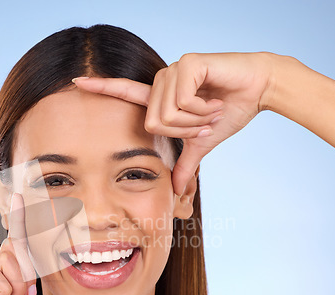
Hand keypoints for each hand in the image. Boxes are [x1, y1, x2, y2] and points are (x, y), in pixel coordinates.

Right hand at [0, 193, 106, 294]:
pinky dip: (5, 290)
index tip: (24, 194)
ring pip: (7, 258)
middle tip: (32, 288)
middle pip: (15, 243)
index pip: (24, 247)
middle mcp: (4, 279)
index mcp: (20, 284)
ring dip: (20, 279)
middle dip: (26, 249)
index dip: (26, 221)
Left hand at [73, 52, 274, 195]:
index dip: (101, 87)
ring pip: (165, 116)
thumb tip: (175, 190)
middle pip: (151, 124)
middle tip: (205, 121)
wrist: (258, 90)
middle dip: (183, 132)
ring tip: (211, 109)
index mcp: (161, 98)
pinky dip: (201, 110)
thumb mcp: (201, 143)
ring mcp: (171, 71)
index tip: (76, 81)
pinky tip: (214, 99)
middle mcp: (161, 81)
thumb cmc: (230, 112)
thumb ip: (185, 163)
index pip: (124, 91)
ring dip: (195, 122)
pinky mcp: (186, 64)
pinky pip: (181, 103)